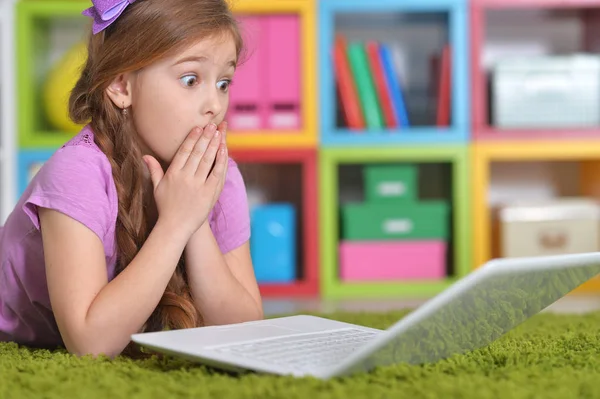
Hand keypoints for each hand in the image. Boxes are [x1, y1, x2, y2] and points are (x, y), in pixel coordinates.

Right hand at [143, 123, 227, 237]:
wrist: (175, 227)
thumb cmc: (166, 207)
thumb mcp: (157, 187)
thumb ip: (154, 170)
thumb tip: (145, 156)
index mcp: (173, 174)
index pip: (184, 151)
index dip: (192, 138)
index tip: (198, 127)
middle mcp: (185, 177)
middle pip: (197, 152)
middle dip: (205, 137)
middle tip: (212, 124)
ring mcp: (198, 185)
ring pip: (208, 160)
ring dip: (214, 145)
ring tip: (219, 132)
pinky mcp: (209, 193)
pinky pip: (217, 174)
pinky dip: (221, 161)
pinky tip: (224, 150)